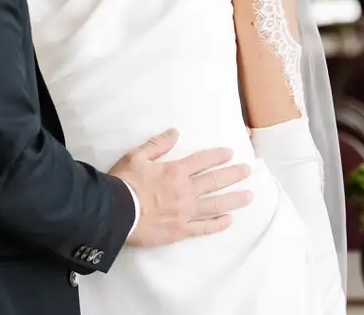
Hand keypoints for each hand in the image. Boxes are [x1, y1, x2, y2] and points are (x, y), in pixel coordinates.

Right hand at [109, 128, 252, 246]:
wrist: (115, 213)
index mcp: (175, 171)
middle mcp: (185, 191)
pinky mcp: (180, 230)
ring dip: (234, 199)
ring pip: (215, 205)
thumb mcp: (137, 156)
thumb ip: (157, 144)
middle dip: (233, 174)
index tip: (230, 153)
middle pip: (215, 181)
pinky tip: (229, 220)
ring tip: (249, 196)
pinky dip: (217, 224)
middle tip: (248, 171)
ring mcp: (185, 212)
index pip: (202, 161)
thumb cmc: (124, 183)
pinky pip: (203, 228)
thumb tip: (175, 132)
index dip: (217, 156)